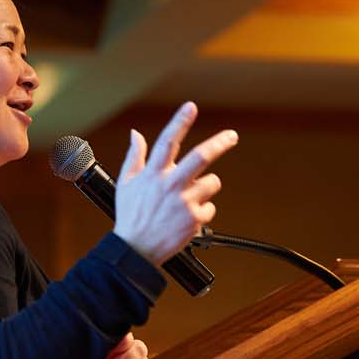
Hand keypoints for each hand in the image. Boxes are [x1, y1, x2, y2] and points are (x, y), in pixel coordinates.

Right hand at [113, 101, 237, 267]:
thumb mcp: (126, 183)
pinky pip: (210, 208)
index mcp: (153, 174)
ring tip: (190, 199)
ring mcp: (184, 203)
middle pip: (200, 157)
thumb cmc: (131, 215)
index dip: (180, 122)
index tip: (191, 107)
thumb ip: (134, 156)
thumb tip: (136, 133)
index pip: (167, 142)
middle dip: (219, 143)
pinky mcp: (194, 220)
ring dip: (206, 187)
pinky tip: (187, 218)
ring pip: (211, 183)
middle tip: (232, 136)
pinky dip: (202, 212)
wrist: (136, 251)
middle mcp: (170, 185)